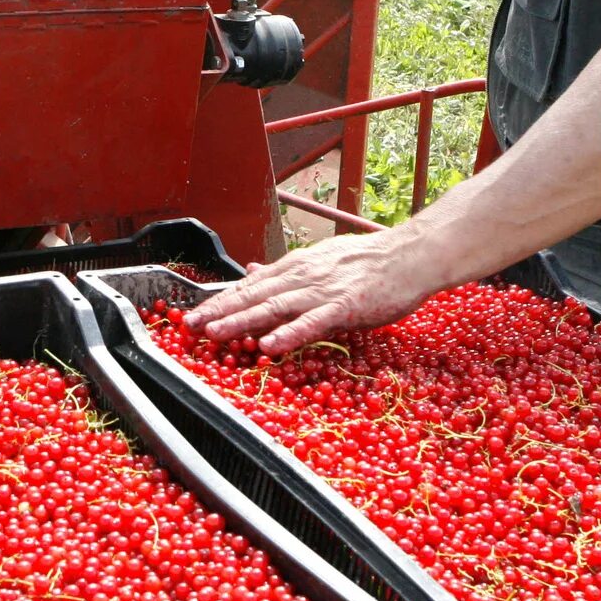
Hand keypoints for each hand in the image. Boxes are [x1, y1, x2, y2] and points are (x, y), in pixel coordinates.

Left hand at [182, 225, 443, 354]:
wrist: (410, 255)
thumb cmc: (370, 262)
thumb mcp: (321, 261)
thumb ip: (286, 272)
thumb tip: (252, 272)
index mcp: (296, 267)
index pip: (250, 286)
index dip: (220, 300)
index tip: (195, 314)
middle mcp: (302, 276)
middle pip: (254, 296)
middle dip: (219, 311)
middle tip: (189, 326)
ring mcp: (322, 291)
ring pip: (274, 307)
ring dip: (242, 321)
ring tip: (215, 334)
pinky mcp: (345, 306)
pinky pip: (312, 323)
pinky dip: (289, 333)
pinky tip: (269, 345)